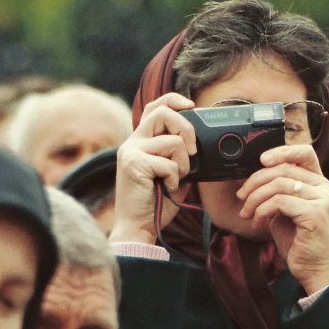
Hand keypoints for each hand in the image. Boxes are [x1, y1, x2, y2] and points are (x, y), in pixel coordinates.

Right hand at [109, 94, 196, 244]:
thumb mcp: (171, 173)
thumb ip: (178, 155)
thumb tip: (198, 143)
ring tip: (175, 179)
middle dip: (186, 129)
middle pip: (163, 113)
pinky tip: (167, 189)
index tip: (192, 106)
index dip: (174, 100)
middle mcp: (132, 143)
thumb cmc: (155, 204)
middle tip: (193, 151)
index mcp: (140, 142)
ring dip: (183, 163)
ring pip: (172, 141)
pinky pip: (169, 163)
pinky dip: (175, 178)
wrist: (138, 227)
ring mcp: (131, 152)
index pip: (154, 107)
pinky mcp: (133, 164)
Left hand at [236, 144, 328, 291]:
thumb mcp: (285, 211)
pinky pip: (279, 202)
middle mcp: (324, 188)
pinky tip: (258, 223)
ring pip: (278, 184)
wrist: (314, 270)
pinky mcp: (314, 214)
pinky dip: (262, 211)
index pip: (305, 153)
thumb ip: (278, 192)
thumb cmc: (298, 242)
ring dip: (255, 199)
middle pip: (283, 169)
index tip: (261, 160)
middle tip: (242, 197)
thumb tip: (255, 178)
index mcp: (319, 183)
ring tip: (248, 213)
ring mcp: (322, 200)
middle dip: (255, 182)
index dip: (281, 151)